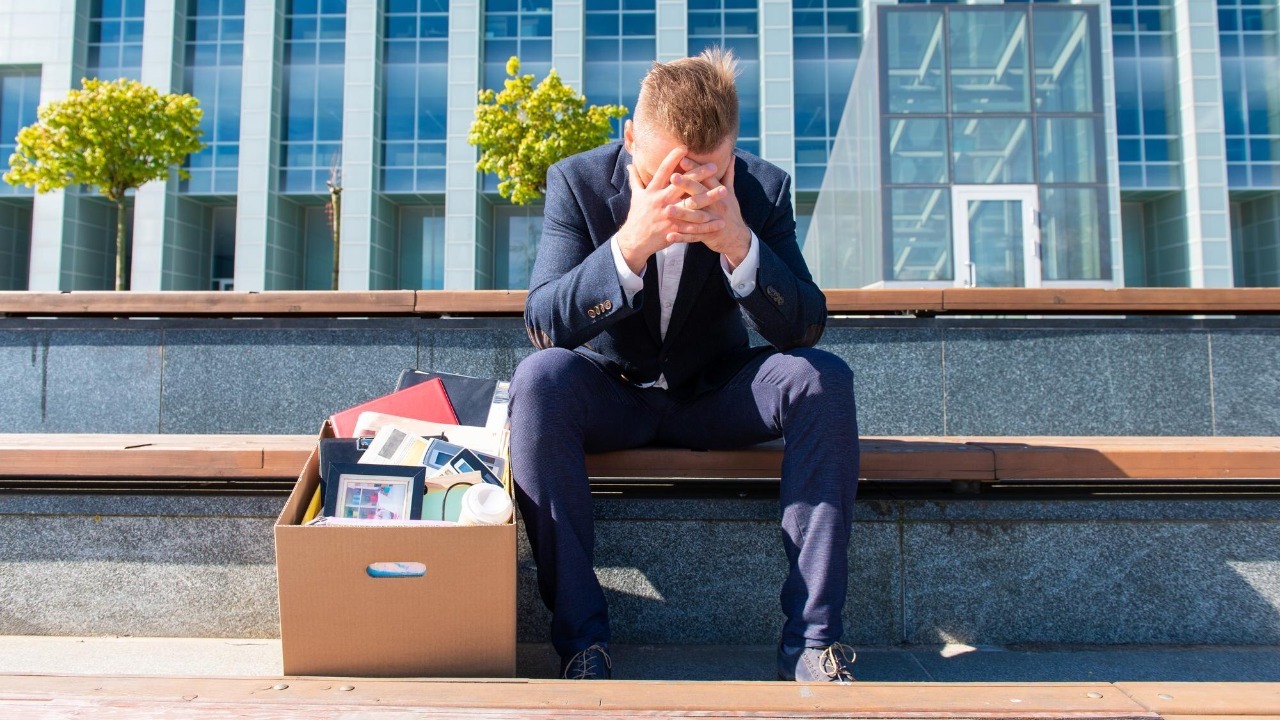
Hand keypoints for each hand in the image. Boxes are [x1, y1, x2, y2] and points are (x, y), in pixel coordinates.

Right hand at [616, 147, 724, 273]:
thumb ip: (635, 179)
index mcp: (653, 190)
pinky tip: (720, 221)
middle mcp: (661, 201)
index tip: (685, 147)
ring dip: (710, 197)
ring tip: (724, 190)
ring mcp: (668, 215)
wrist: (635, 241)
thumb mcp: (635, 196)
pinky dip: (707, 224)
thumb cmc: (637, 216)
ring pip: (692, 205)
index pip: (664, 170)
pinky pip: (693, 226)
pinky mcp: (674, 229)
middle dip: (699, 174)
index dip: (674, 158)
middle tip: (714, 165)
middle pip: (683, 184)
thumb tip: (630, 163)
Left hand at [665, 158, 750, 267]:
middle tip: (672, 177)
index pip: (707, 177)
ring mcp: (713, 221)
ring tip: (667, 209)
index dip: (695, 168)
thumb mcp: (731, 193)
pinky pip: (693, 236)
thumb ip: (728, 174)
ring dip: (681, 213)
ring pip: (696, 216)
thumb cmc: (731, 212)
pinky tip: (669, 236)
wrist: (738, 238)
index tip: (682, 158)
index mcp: (721, 193)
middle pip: (701, 194)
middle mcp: (717, 205)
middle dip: (687, 185)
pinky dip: (681, 237)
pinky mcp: (709, 235)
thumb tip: (731, 156)